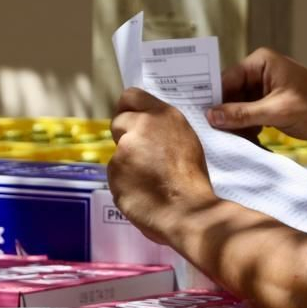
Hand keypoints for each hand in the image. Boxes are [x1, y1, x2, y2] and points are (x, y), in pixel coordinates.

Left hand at [108, 89, 217, 244]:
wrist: (188, 211)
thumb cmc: (192, 180)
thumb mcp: (185, 140)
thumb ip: (161, 129)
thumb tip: (144, 127)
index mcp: (163, 116)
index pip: (131, 96)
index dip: (128, 110)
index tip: (130, 122)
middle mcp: (140, 127)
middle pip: (118, 122)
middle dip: (124, 136)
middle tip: (140, 155)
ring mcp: (124, 150)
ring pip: (116, 153)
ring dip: (126, 164)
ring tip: (148, 181)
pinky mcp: (113, 172)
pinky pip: (115, 175)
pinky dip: (124, 183)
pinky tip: (142, 192)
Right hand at [210, 48, 306, 144]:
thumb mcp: (278, 111)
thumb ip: (244, 113)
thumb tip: (212, 116)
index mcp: (261, 63)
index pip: (227, 79)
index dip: (212, 98)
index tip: (198, 117)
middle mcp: (261, 72)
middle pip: (230, 94)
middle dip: (224, 114)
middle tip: (212, 134)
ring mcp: (266, 90)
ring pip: (239, 107)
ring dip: (235, 124)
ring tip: (230, 141)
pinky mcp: (271, 105)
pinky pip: (250, 116)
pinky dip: (247, 128)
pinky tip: (246, 141)